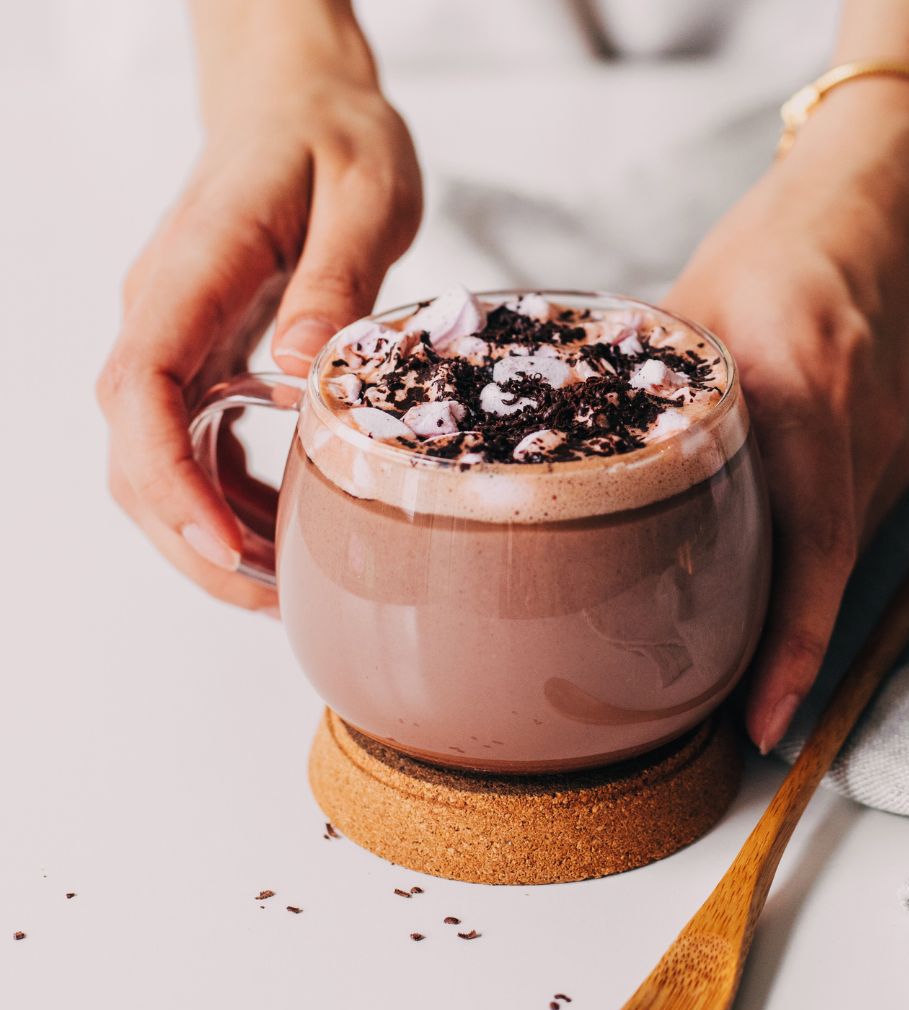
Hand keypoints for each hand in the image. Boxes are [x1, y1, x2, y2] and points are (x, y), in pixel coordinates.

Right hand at [98, 61, 420, 609]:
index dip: (171, 480)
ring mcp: (178, 337)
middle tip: (269, 600)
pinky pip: (195, 443)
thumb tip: (307, 373)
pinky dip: (228, 500)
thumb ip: (337, 280)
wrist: (298, 101)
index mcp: (194, 271)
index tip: (225, 545)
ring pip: (156, 459)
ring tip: (282, 586)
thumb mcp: (363, 192)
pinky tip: (281, 532)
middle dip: (189, 536)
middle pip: (135, 449)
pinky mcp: (203, 353)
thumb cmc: (333, 136)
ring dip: (207, 533)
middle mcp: (166, 312)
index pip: (142, 389)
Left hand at [665, 80, 908, 751]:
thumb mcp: (696, 303)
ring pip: (841, 553)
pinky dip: (815, 556)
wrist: (893, 192)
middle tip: (727, 715)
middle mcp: (861, 433)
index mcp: (801, 392)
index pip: (810, 553)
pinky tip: (772, 562)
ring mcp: (895, 442)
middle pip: (824, 572)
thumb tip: (574, 451)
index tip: (763, 725)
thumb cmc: (784, 238)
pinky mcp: (905, 443)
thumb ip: (646, 389)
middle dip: (782, 652)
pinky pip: (858, 518)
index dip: (793, 651)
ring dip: (797, 607)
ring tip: (742, 659)